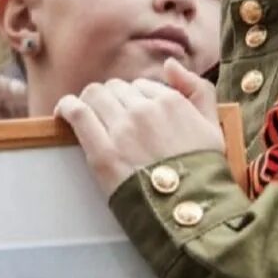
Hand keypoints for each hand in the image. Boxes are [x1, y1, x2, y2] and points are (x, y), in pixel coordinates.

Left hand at [55, 58, 223, 196]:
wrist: (190, 212)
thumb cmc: (203, 172)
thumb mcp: (214, 126)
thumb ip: (198, 89)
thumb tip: (169, 64)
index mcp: (171, 101)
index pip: (140, 86)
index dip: (135, 99)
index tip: (132, 115)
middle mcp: (145, 110)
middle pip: (115, 88)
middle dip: (113, 100)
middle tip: (112, 119)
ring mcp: (123, 130)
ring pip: (94, 95)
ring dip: (91, 102)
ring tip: (90, 116)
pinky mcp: (102, 151)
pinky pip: (77, 114)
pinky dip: (67, 107)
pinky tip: (63, 112)